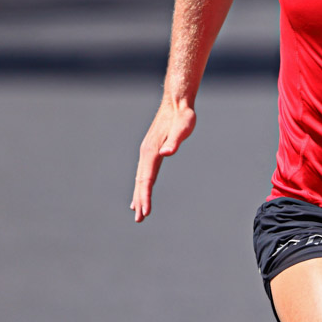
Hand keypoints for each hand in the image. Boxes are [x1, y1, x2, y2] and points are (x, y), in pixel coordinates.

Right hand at [130, 99, 195, 221]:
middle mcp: (146, 153)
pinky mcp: (151, 150)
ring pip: (141, 177)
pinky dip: (141, 184)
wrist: (177, 102)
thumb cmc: (182, 115)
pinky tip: (141, 191)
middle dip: (140, 200)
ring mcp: (147, 152)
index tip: (145, 212)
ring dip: (139, 194)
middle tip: (140, 219)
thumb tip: (166, 153)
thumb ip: (175, 140)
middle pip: (141, 181)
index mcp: (152, 151)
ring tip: (137, 211)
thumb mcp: (184, 126)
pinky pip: (144, 171)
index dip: (146, 196)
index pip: (147, 179)